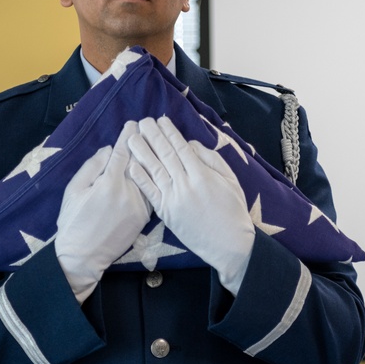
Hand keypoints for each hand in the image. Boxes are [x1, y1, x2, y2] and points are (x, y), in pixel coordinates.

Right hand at [56, 122, 151, 302]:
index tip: (133, 124)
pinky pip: (152, 193)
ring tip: (157, 144)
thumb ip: (91, 167)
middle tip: (150, 126)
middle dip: (145, 143)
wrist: (83, 256)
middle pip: (140, 161)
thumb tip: (109, 150)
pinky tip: (158, 170)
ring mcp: (139, 206)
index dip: (128, 136)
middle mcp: (128, 193)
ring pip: (149, 177)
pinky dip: (155, 180)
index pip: (122, 152)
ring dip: (153, 159)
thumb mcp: (73, 190)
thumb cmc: (73, 221)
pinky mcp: (145, 218)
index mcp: (108, 183)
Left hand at [127, 116, 254, 295]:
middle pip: (165, 154)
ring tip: (131, 138)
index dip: (170, 132)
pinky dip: (140, 179)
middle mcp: (186, 184)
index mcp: (202, 174)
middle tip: (142, 121)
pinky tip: (131, 166)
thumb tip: (191, 145)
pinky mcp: (166, 213)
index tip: (161, 119)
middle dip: (153, 136)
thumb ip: (211, 160)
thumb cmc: (233, 210)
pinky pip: (150, 193)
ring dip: (141, 152)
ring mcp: (174, 198)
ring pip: (154, 170)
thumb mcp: (230, 180)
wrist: (229, 244)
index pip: (181, 147)